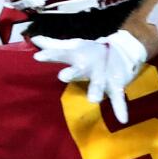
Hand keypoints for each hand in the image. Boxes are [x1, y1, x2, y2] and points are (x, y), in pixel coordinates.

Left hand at [31, 29, 147, 123]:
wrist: (123, 49)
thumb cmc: (90, 52)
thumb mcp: (73, 47)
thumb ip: (54, 46)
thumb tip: (34, 39)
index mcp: (78, 55)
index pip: (61, 54)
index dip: (50, 55)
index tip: (38, 57)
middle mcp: (90, 64)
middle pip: (81, 68)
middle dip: (73, 72)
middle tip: (63, 76)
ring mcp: (103, 75)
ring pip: (99, 83)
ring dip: (97, 89)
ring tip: (93, 100)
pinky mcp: (116, 84)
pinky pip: (117, 97)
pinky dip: (120, 108)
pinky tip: (123, 119)